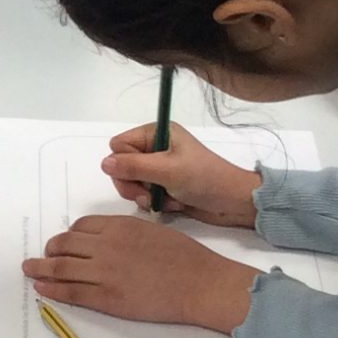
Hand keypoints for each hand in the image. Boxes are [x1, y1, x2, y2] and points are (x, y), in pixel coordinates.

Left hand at [24, 215, 257, 333]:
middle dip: (50, 250)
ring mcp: (104, 272)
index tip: (64, 242)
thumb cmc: (186, 258)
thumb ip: (127, 234)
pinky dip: (52, 289)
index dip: (69, 235)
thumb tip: (110, 240)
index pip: (81, 226)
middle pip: (65, 244)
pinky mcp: (106, 298)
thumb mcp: (153, 231)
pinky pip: (70, 292)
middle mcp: (106, 246)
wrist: (200, 283)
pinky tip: (42, 288)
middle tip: (43, 256)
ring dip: (40, 268)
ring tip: (30, 269)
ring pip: (60, 267)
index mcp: (119, 227)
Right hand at [101, 122, 263, 225]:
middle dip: (134, 184)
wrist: (233, 202)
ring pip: (130, 183)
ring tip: (166, 200)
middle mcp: (155, 148)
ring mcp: (159, 168)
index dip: (124, 163)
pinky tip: (172, 204)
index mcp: (157, 132)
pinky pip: (143, 194)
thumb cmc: (205, 179)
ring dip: (145, 196)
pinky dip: (154, 202)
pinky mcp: (164, 185)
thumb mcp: (167, 170)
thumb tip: (104, 163)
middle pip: (121, 166)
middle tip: (149, 194)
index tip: (141, 176)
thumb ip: (133, 166)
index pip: (119, 145)